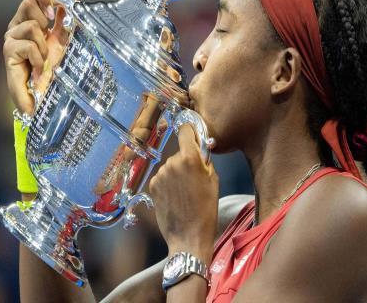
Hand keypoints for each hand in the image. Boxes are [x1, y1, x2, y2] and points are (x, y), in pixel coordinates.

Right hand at [3, 0, 83, 114]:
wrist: (50, 94)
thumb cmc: (57, 66)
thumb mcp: (67, 35)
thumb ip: (69, 10)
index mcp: (32, 17)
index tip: (56, 12)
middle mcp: (18, 24)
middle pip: (28, 1)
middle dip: (46, 19)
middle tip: (49, 37)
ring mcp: (11, 38)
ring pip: (32, 25)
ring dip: (45, 45)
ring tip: (46, 59)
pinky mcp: (9, 53)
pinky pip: (29, 45)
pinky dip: (40, 59)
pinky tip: (40, 69)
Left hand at [149, 124, 218, 263]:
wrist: (188, 236)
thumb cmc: (206, 210)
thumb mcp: (213, 181)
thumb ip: (205, 161)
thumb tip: (200, 150)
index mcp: (189, 158)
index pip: (185, 130)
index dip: (190, 132)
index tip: (192, 135)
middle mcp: (172, 162)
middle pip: (179, 152)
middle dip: (186, 160)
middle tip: (194, 178)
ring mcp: (160, 174)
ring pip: (171, 166)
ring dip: (176, 173)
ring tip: (185, 192)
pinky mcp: (152, 185)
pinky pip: (163, 177)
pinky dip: (168, 183)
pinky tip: (175, 197)